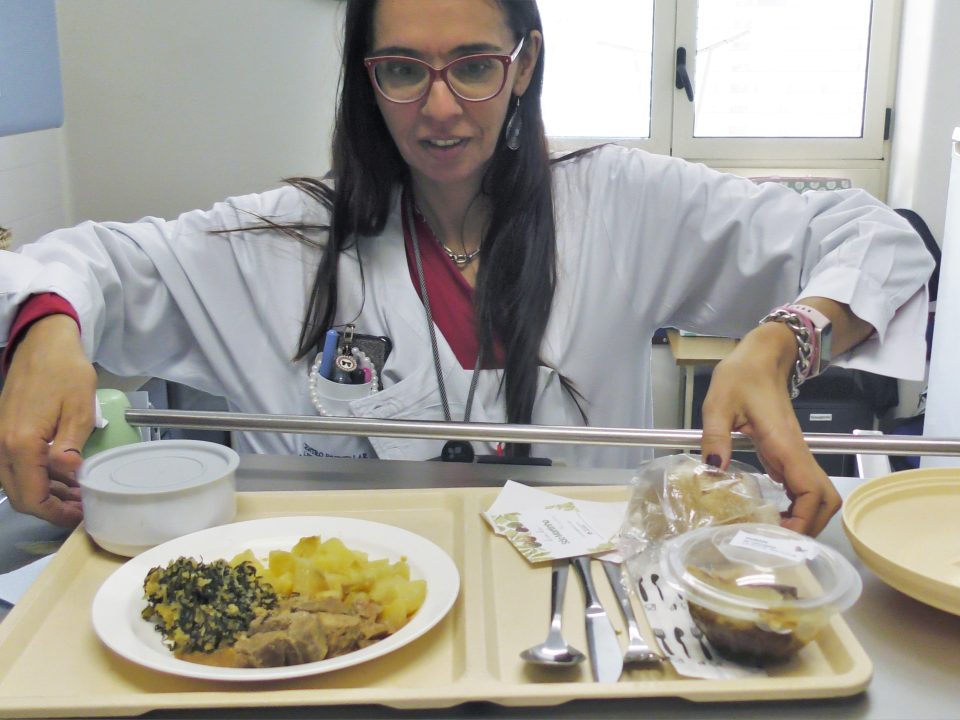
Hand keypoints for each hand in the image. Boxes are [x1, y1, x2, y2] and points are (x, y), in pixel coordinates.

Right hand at [0, 315, 95, 526]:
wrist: (43, 343)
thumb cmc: (65, 371)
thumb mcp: (79, 410)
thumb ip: (71, 448)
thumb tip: (70, 476)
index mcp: (20, 443)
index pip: (31, 497)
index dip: (56, 514)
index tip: (80, 516)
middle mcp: (1, 445)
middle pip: (21, 495)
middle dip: (51, 508)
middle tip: (82, 508)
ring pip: (17, 483)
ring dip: (45, 493)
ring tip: (78, 494)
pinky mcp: (4, 432)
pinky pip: (16, 466)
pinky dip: (37, 477)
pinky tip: (62, 476)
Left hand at [699, 322, 840, 535]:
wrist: (761, 356)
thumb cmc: (742, 375)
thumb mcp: (719, 403)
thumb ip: (715, 436)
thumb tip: (711, 470)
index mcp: (785, 444)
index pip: (812, 490)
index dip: (802, 518)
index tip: (778, 534)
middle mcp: (797, 453)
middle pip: (825, 499)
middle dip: (809, 526)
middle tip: (775, 542)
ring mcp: (794, 454)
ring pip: (817, 495)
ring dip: (804, 518)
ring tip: (772, 534)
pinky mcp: (786, 454)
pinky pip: (800, 487)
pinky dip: (794, 506)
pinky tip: (769, 516)